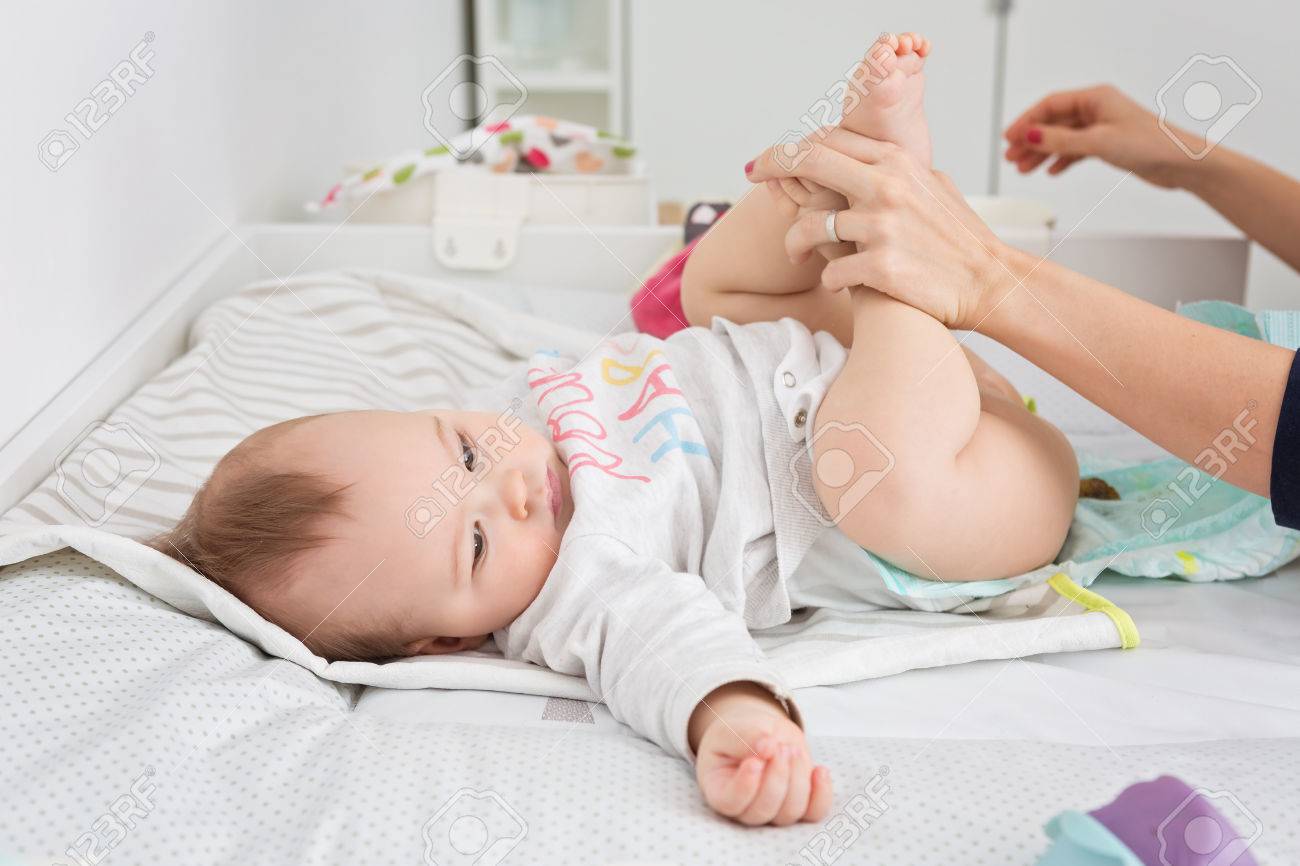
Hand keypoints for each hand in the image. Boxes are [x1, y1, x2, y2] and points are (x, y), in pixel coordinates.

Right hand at [690, 683, 831, 825]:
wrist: (760, 734)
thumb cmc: (738, 734)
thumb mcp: (734, 728)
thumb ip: (746, 736)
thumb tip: (767, 747)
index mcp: (720, 790)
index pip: (730, 802)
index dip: (744, 786)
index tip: (755, 761)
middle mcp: (745, 808)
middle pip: (762, 810)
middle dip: (776, 778)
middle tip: (780, 747)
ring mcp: (773, 811)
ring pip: (789, 812)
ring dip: (797, 779)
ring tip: (793, 750)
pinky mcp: (799, 806)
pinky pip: (814, 813)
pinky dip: (821, 794)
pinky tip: (820, 771)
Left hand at [745, 128, 1008, 329]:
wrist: (990, 282)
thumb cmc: (959, 236)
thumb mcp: (932, 184)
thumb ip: (896, 167)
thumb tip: (863, 154)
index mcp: (897, 161)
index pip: (829, 138)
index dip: (792, 146)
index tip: (770, 159)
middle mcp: (886, 186)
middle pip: (808, 161)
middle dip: (771, 164)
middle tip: (752, 175)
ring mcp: (882, 227)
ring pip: (809, 227)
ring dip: (794, 243)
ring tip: (796, 253)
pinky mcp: (880, 267)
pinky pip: (830, 272)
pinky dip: (831, 279)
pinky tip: (839, 282)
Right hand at [1003, 84, 1200, 187]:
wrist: (1181, 162)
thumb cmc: (1150, 144)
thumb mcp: (1098, 142)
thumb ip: (1060, 141)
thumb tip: (1030, 135)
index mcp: (1096, 98)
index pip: (1051, 105)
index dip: (1027, 121)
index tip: (1009, 137)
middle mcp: (1098, 110)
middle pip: (1054, 122)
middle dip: (1031, 139)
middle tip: (1011, 156)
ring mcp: (1103, 128)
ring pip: (1063, 138)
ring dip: (1043, 153)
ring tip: (1024, 168)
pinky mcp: (1108, 145)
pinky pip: (1076, 150)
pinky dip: (1062, 160)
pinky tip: (1052, 171)